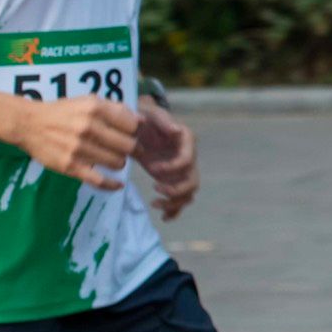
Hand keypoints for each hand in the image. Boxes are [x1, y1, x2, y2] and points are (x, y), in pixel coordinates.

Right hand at [6, 96, 138, 191]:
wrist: (29, 124)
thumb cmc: (63, 112)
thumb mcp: (89, 102)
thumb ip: (116, 109)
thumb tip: (142, 121)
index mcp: (96, 109)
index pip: (132, 126)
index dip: (135, 132)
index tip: (131, 135)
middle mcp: (89, 127)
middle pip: (129, 146)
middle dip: (133, 150)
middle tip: (129, 151)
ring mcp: (79, 148)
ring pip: (117, 162)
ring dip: (120, 163)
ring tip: (114, 159)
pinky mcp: (70, 166)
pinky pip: (99, 181)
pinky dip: (112, 185)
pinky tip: (118, 185)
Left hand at [134, 101, 200, 218]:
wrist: (138, 124)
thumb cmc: (144, 116)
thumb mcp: (151, 113)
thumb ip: (163, 121)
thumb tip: (176, 130)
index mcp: (187, 141)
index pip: (187, 160)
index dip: (172, 168)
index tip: (153, 168)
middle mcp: (188, 157)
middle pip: (192, 181)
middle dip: (176, 190)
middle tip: (156, 189)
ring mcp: (180, 170)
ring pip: (188, 193)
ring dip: (175, 203)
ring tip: (155, 204)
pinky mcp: (171, 179)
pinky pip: (179, 199)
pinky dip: (174, 210)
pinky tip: (164, 217)